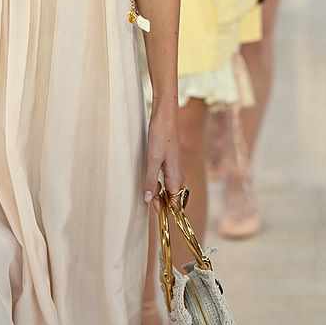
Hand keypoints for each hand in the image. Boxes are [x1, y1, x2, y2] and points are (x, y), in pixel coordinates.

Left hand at [143, 97, 183, 211]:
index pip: (175, 203)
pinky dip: (157, 181)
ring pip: (168, 188)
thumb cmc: (161, 136)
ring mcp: (175, 169)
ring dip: (157, 191)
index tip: (152, 207)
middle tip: (147, 196)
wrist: (165, 116)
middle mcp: (179, 175)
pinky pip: (165, 179)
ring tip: (148, 186)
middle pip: (171, 197)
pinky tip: (150, 175)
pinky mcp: (170, 163)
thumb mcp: (152, 160)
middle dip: (160, 200)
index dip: (164, 208)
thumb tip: (148, 200)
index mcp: (177, 177)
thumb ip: (151, 181)